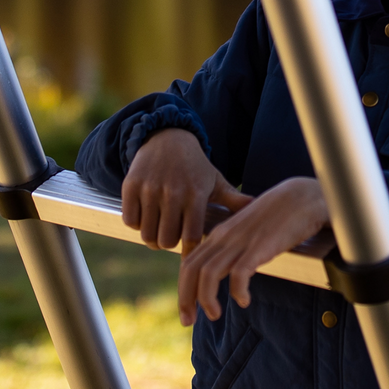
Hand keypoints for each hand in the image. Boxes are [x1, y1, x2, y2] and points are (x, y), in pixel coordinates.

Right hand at [121, 128, 249, 251]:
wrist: (166, 137)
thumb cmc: (195, 166)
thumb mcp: (215, 180)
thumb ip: (234, 200)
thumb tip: (258, 208)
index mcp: (196, 192)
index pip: (190, 236)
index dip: (188, 250)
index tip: (189, 252)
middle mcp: (173, 191)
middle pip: (166, 240)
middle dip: (169, 243)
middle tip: (172, 234)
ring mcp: (150, 188)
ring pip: (147, 234)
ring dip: (152, 236)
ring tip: (159, 227)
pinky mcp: (131, 185)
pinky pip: (131, 220)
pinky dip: (136, 223)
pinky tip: (146, 214)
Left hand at [178, 177, 328, 326]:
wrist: (302, 197)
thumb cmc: (277, 215)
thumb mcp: (247, 230)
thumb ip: (234, 245)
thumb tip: (228, 270)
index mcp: (220, 233)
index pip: (189, 262)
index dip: (183, 289)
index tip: (187, 311)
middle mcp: (225, 236)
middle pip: (192, 269)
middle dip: (185, 298)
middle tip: (188, 321)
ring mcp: (242, 240)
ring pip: (209, 273)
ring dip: (206, 299)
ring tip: (215, 315)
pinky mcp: (260, 246)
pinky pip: (240, 273)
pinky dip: (238, 291)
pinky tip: (245, 301)